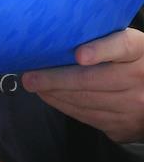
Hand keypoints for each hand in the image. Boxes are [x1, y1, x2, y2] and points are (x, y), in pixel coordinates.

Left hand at [22, 28, 143, 142]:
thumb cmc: (127, 61)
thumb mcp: (122, 43)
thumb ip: (100, 39)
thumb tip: (56, 36)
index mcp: (139, 51)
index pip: (122, 47)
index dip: (100, 50)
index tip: (79, 55)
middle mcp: (139, 79)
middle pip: (93, 79)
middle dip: (56, 79)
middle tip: (29, 77)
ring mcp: (133, 106)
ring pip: (86, 101)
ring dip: (55, 94)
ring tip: (34, 85)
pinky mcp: (123, 126)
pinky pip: (88, 116)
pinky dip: (65, 106)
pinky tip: (51, 96)